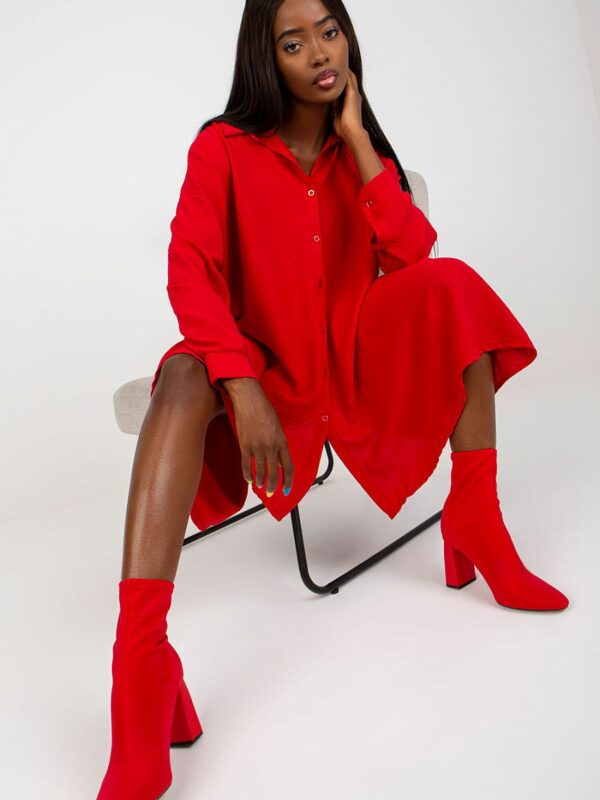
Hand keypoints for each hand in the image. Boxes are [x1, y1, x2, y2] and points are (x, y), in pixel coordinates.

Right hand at [225, 379, 293, 496]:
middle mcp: (271, 447)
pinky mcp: (245, 445)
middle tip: (271, 493)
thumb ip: (279, 444)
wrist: (250, 402)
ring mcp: (257, 447)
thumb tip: (277, 460)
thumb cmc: (265, 411)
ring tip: (260, 486)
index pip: (288, 467)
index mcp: (282, 442)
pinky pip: (247, 465)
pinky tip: (249, 479)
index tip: (286, 489)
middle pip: (274, 473)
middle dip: (273, 486)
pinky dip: (248, 474)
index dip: (288, 481)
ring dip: (260, 482)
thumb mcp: (278, 428)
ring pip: (260, 471)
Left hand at [331, 68, 365, 142]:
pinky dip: (344, 73)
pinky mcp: (352, 94)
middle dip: (343, 72)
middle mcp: (354, 96)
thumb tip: (330, 103)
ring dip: (344, 70)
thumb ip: (334, 108)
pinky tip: (338, 66)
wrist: (352, 132)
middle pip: (350, 79)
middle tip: (335, 64)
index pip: (347, 87)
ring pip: (350, 77)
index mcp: (351, 102)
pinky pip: (349, 79)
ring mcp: (354, 94)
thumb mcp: (337, 116)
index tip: (334, 74)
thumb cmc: (344, 129)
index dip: (341, 80)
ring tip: (336, 62)